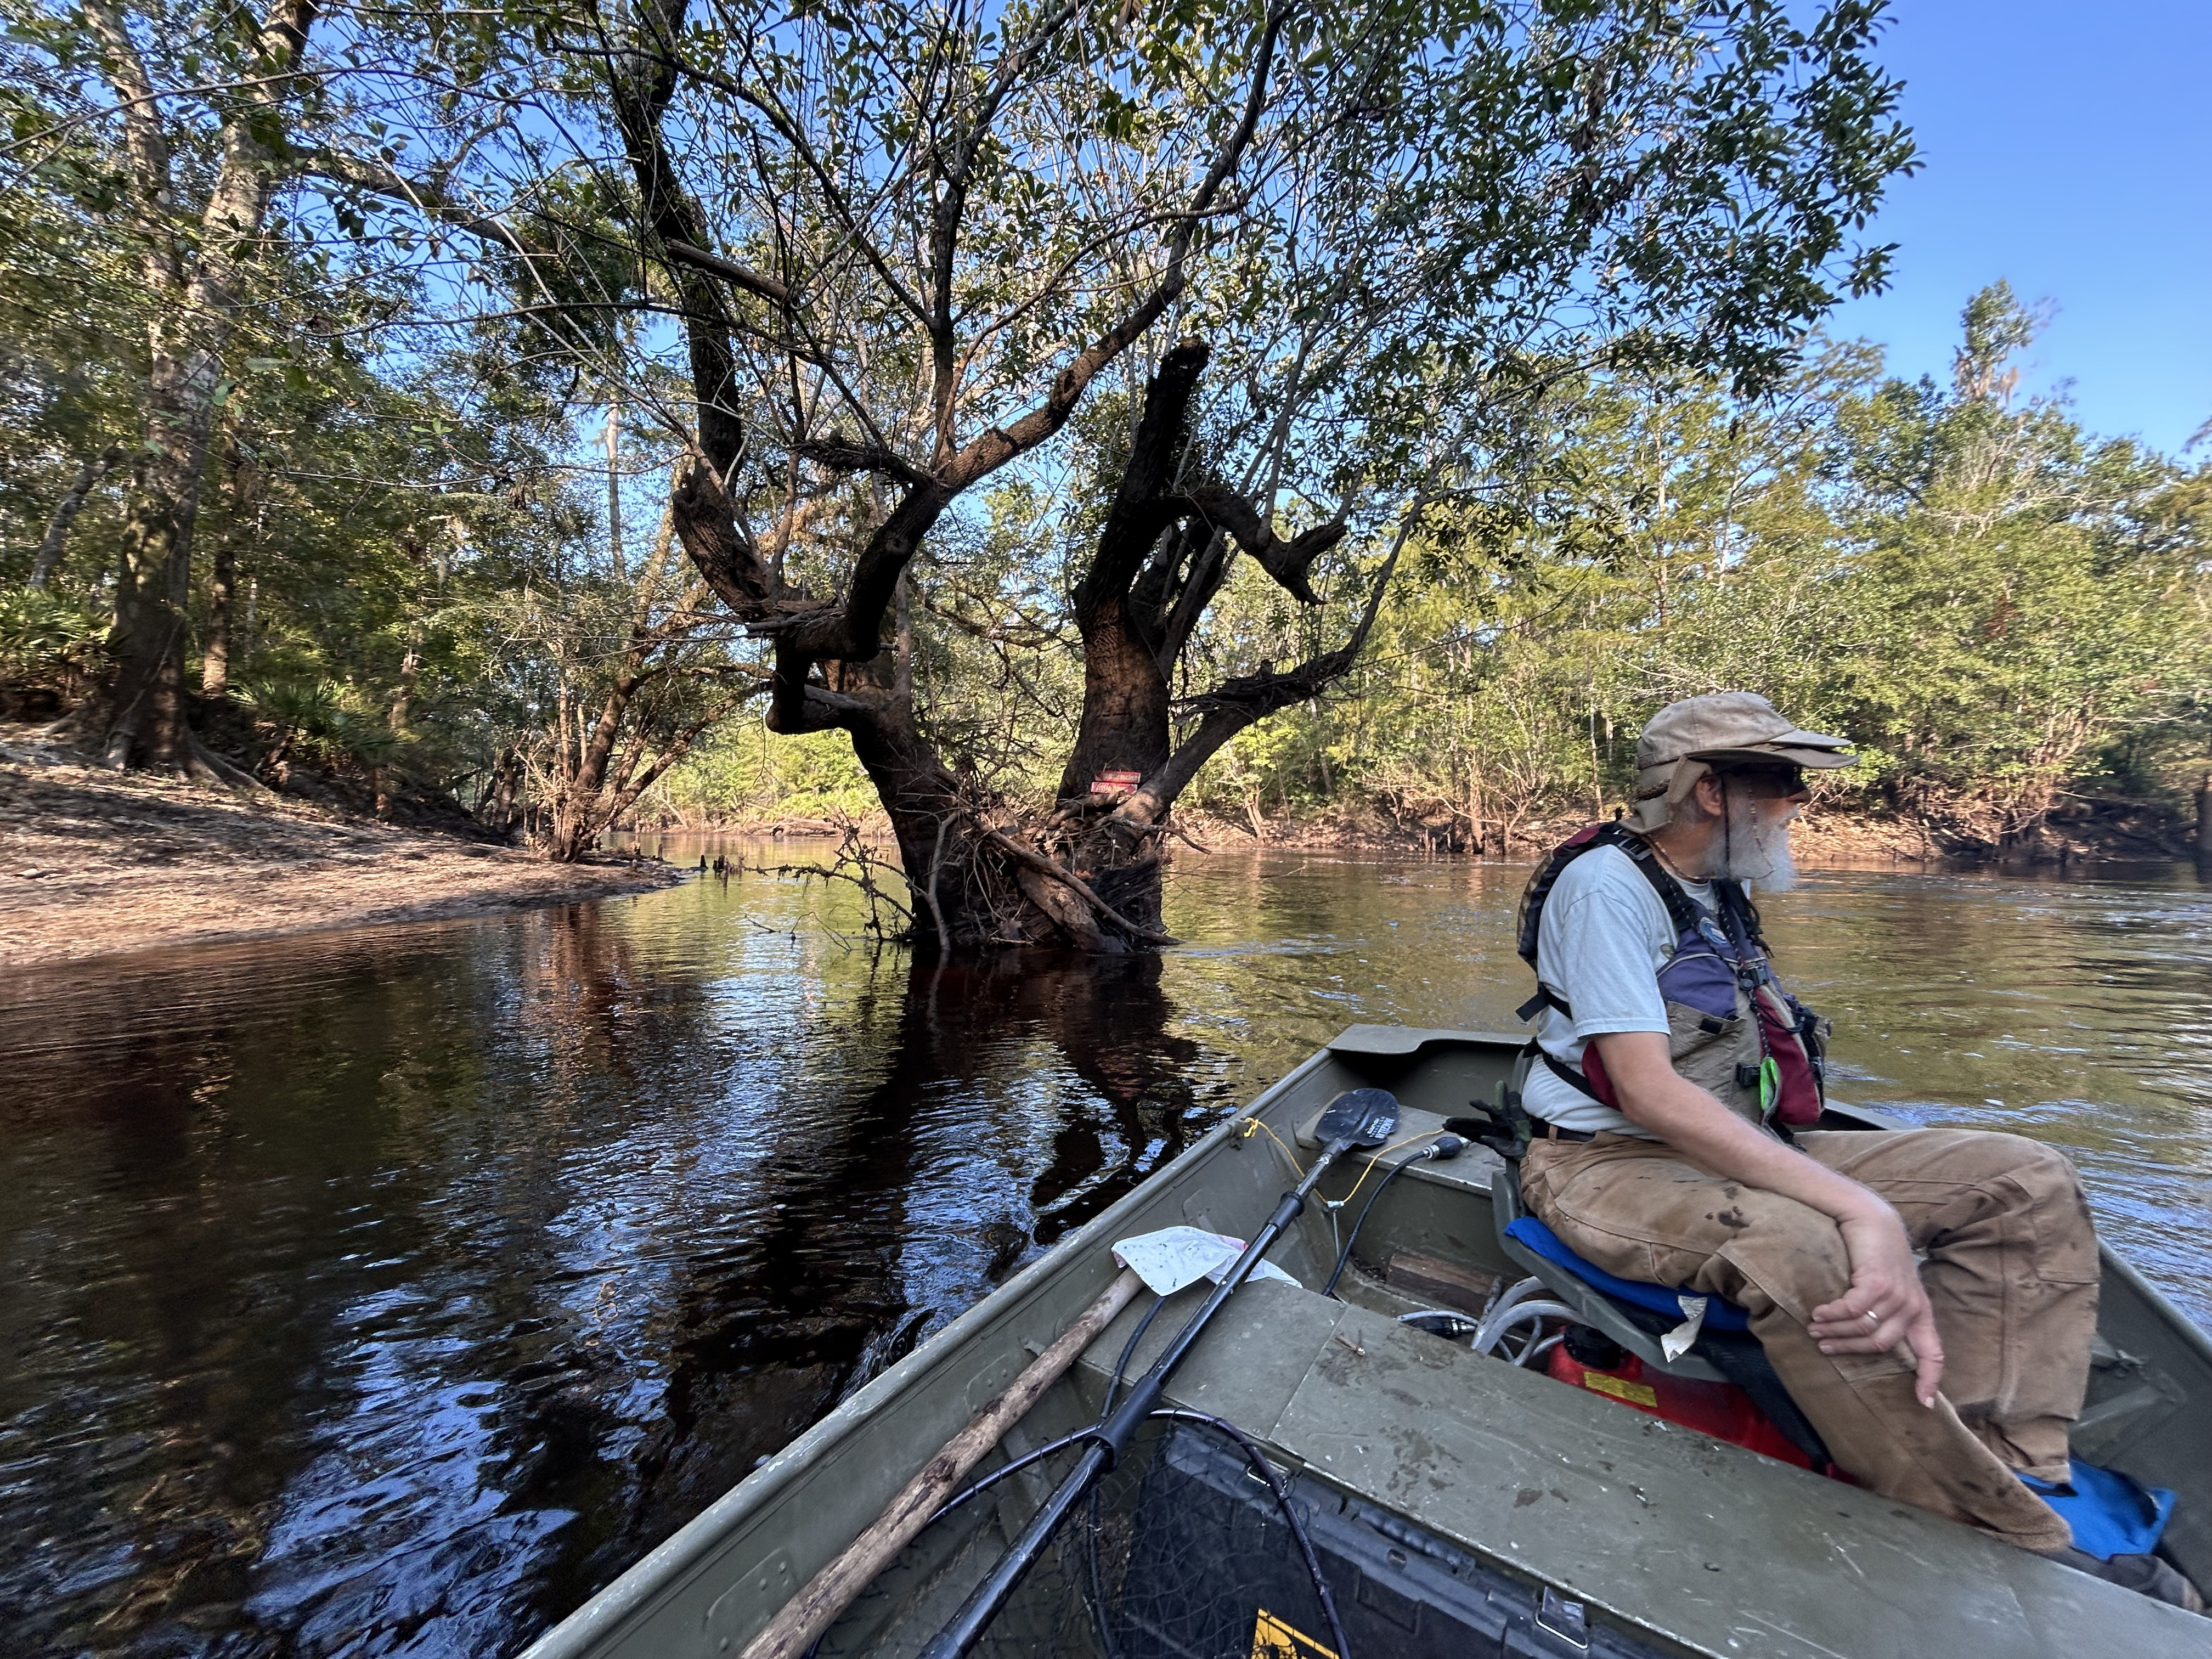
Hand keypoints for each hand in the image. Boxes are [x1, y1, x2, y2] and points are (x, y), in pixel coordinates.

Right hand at [1808, 1208, 1945, 1406]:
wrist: (1873, 1218)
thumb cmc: (1877, 1253)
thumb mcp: (1891, 1285)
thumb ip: (1887, 1310)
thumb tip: (1867, 1337)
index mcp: (1920, 1312)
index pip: (1933, 1353)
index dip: (1929, 1379)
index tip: (1922, 1403)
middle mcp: (1913, 1307)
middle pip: (1882, 1345)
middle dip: (1850, 1349)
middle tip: (1824, 1347)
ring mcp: (1897, 1295)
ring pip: (1864, 1328)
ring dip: (1835, 1332)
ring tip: (1814, 1329)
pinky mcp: (1878, 1282)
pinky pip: (1852, 1310)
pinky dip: (1832, 1315)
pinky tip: (1818, 1312)